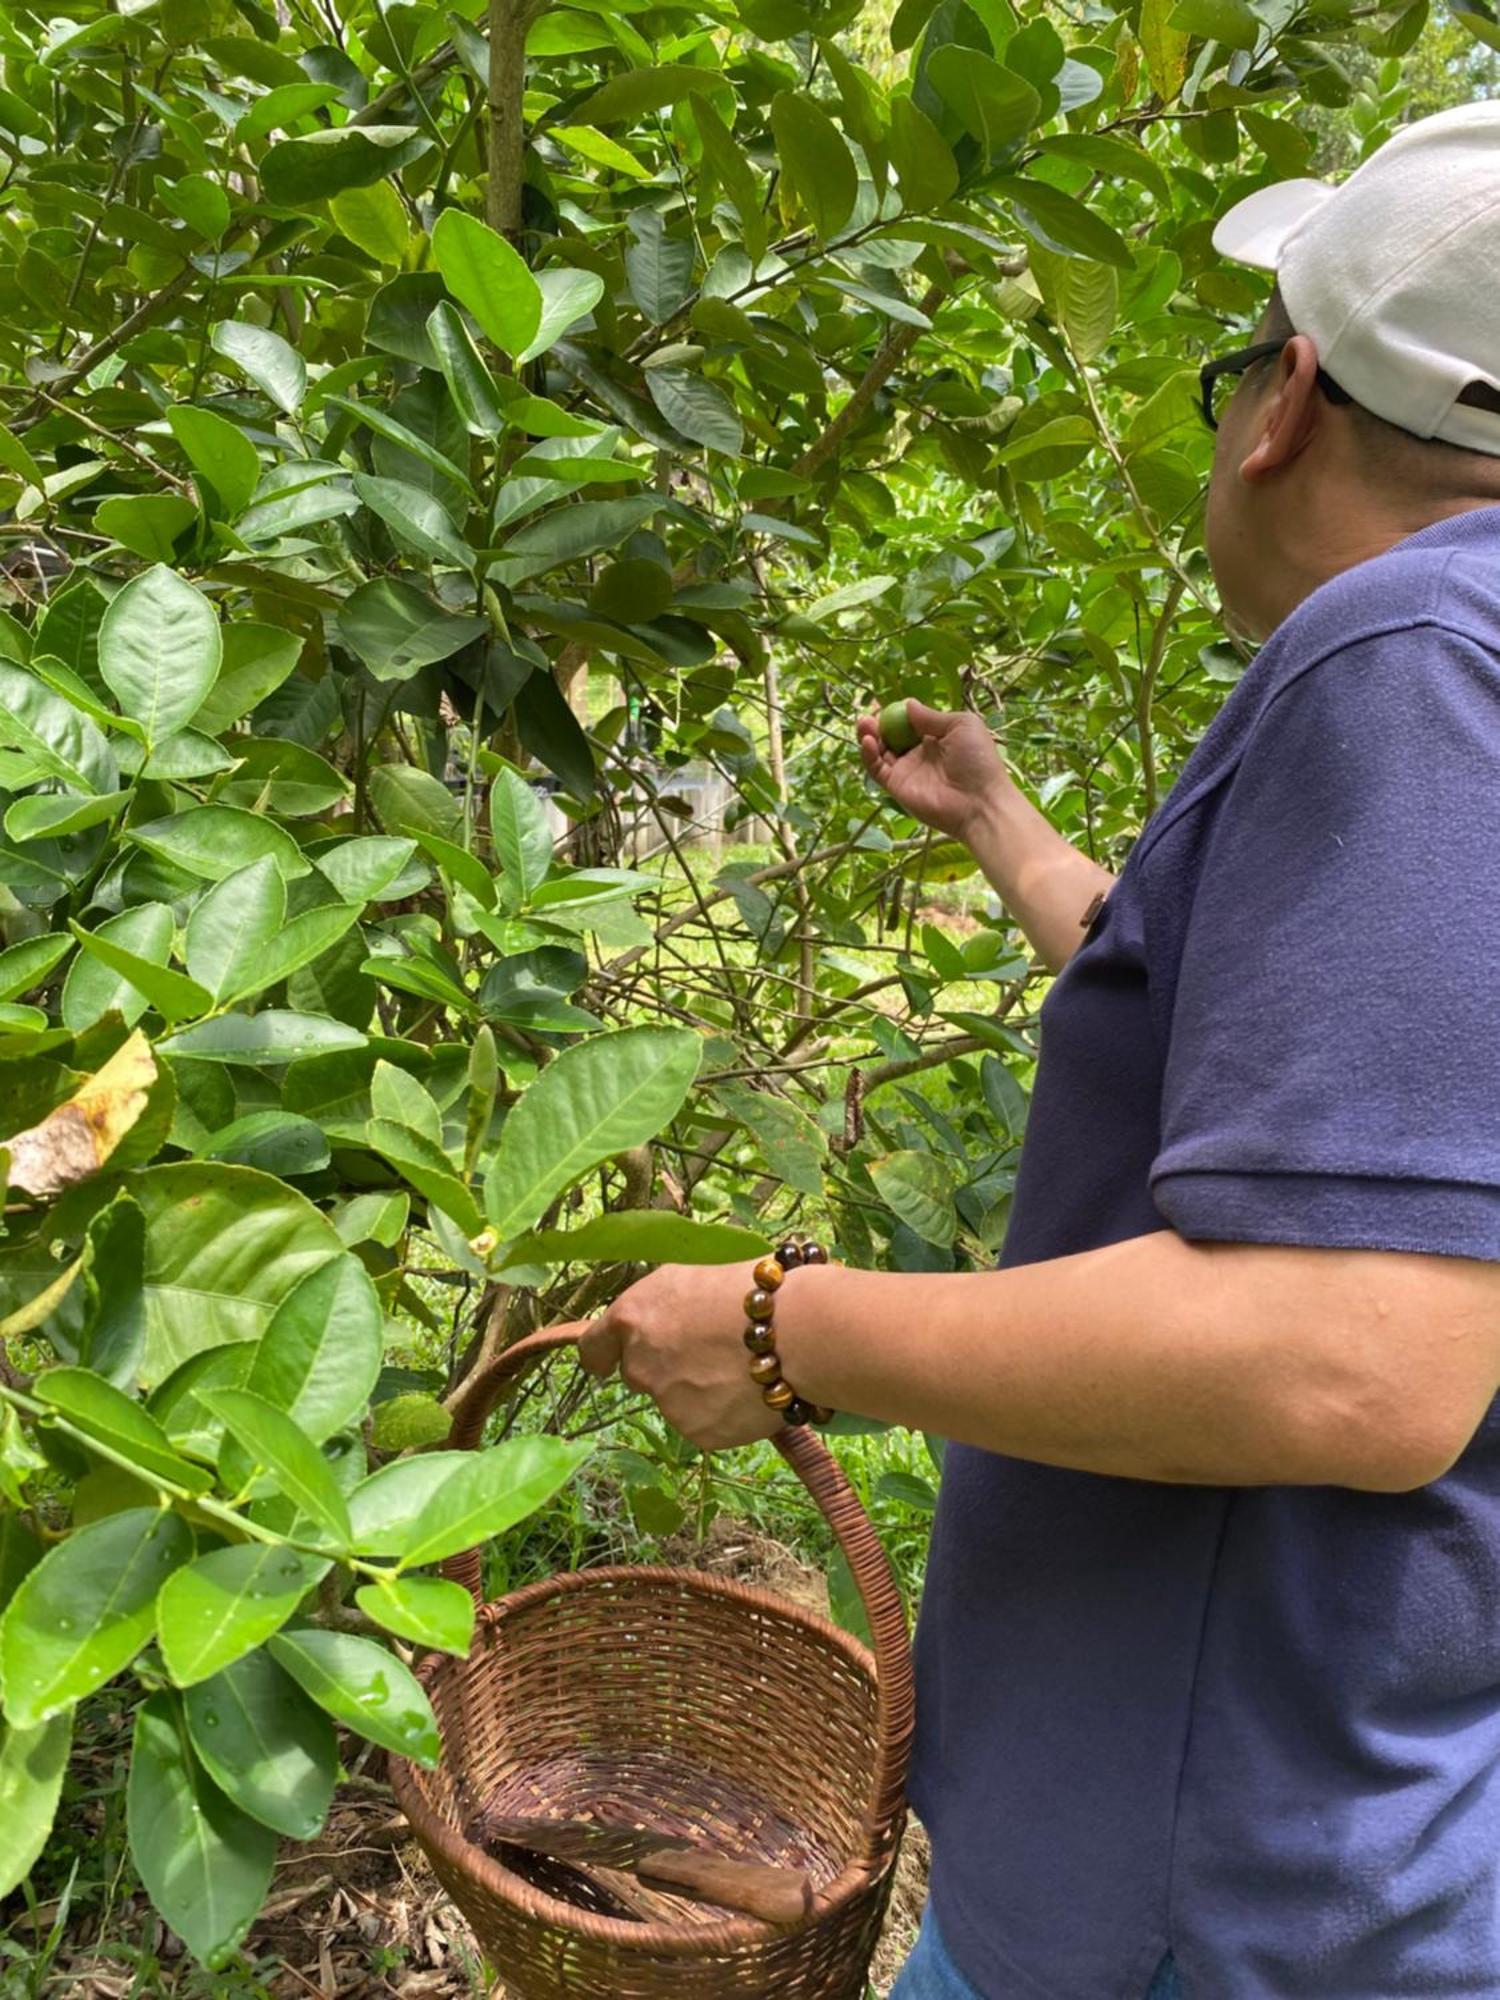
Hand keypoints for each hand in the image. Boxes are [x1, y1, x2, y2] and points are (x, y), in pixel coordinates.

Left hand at [578, 1260, 780, 1450]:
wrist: (796, 1331)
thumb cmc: (751, 1289)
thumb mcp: (692, 1278)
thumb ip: (661, 1306)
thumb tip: (659, 1319)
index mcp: (633, 1317)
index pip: (594, 1346)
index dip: (600, 1354)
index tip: (603, 1363)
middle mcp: (640, 1364)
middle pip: (639, 1373)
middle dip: (664, 1367)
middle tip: (707, 1351)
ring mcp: (668, 1403)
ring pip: (676, 1400)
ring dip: (698, 1390)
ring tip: (741, 1367)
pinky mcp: (698, 1433)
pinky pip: (705, 1424)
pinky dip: (723, 1413)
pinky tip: (750, 1391)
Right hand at [856, 699, 1012, 841]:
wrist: (980, 802)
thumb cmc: (978, 761)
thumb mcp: (961, 725)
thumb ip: (932, 716)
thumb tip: (907, 704)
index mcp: (935, 738)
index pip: (908, 723)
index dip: (895, 713)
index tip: (881, 702)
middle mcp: (919, 754)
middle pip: (890, 736)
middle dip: (877, 723)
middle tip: (868, 712)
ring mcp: (906, 771)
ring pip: (879, 751)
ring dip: (868, 735)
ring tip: (864, 722)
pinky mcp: (897, 786)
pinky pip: (877, 769)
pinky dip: (868, 754)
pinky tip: (868, 740)